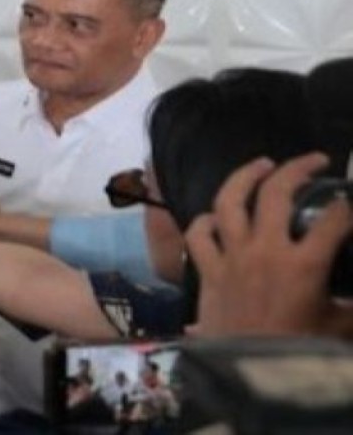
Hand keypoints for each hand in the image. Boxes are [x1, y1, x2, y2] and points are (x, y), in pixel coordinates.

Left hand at [186, 153, 352, 336]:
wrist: (246, 375)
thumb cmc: (297, 352)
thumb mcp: (337, 329)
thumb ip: (350, 306)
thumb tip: (351, 298)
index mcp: (303, 264)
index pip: (335, 219)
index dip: (348, 203)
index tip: (351, 196)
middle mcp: (264, 251)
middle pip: (276, 193)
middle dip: (297, 169)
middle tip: (313, 160)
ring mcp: (231, 257)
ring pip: (229, 202)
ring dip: (244, 177)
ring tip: (261, 164)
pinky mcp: (207, 271)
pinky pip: (198, 235)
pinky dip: (203, 221)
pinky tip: (213, 215)